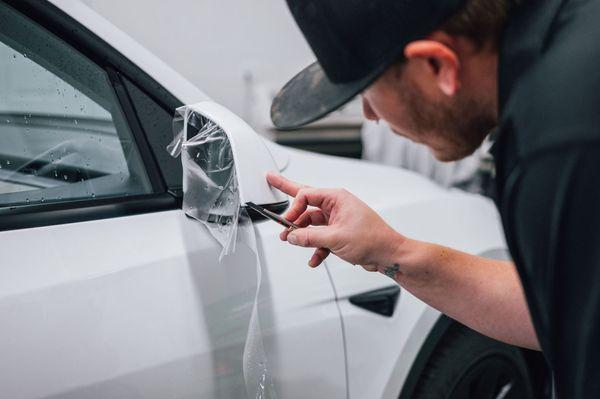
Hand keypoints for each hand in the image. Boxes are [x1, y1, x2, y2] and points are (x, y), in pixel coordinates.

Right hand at [266, 172, 405, 269]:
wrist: (388, 254)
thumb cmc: (372, 239)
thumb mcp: (335, 238)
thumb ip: (309, 237)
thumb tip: (291, 236)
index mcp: (336, 198)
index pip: (305, 195)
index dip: (293, 209)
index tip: (286, 223)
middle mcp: (336, 206)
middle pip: (305, 201)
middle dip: (289, 200)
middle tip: (271, 180)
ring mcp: (337, 219)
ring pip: (311, 224)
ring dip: (302, 235)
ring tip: (291, 242)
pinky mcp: (339, 233)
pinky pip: (320, 238)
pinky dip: (315, 248)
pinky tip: (313, 259)